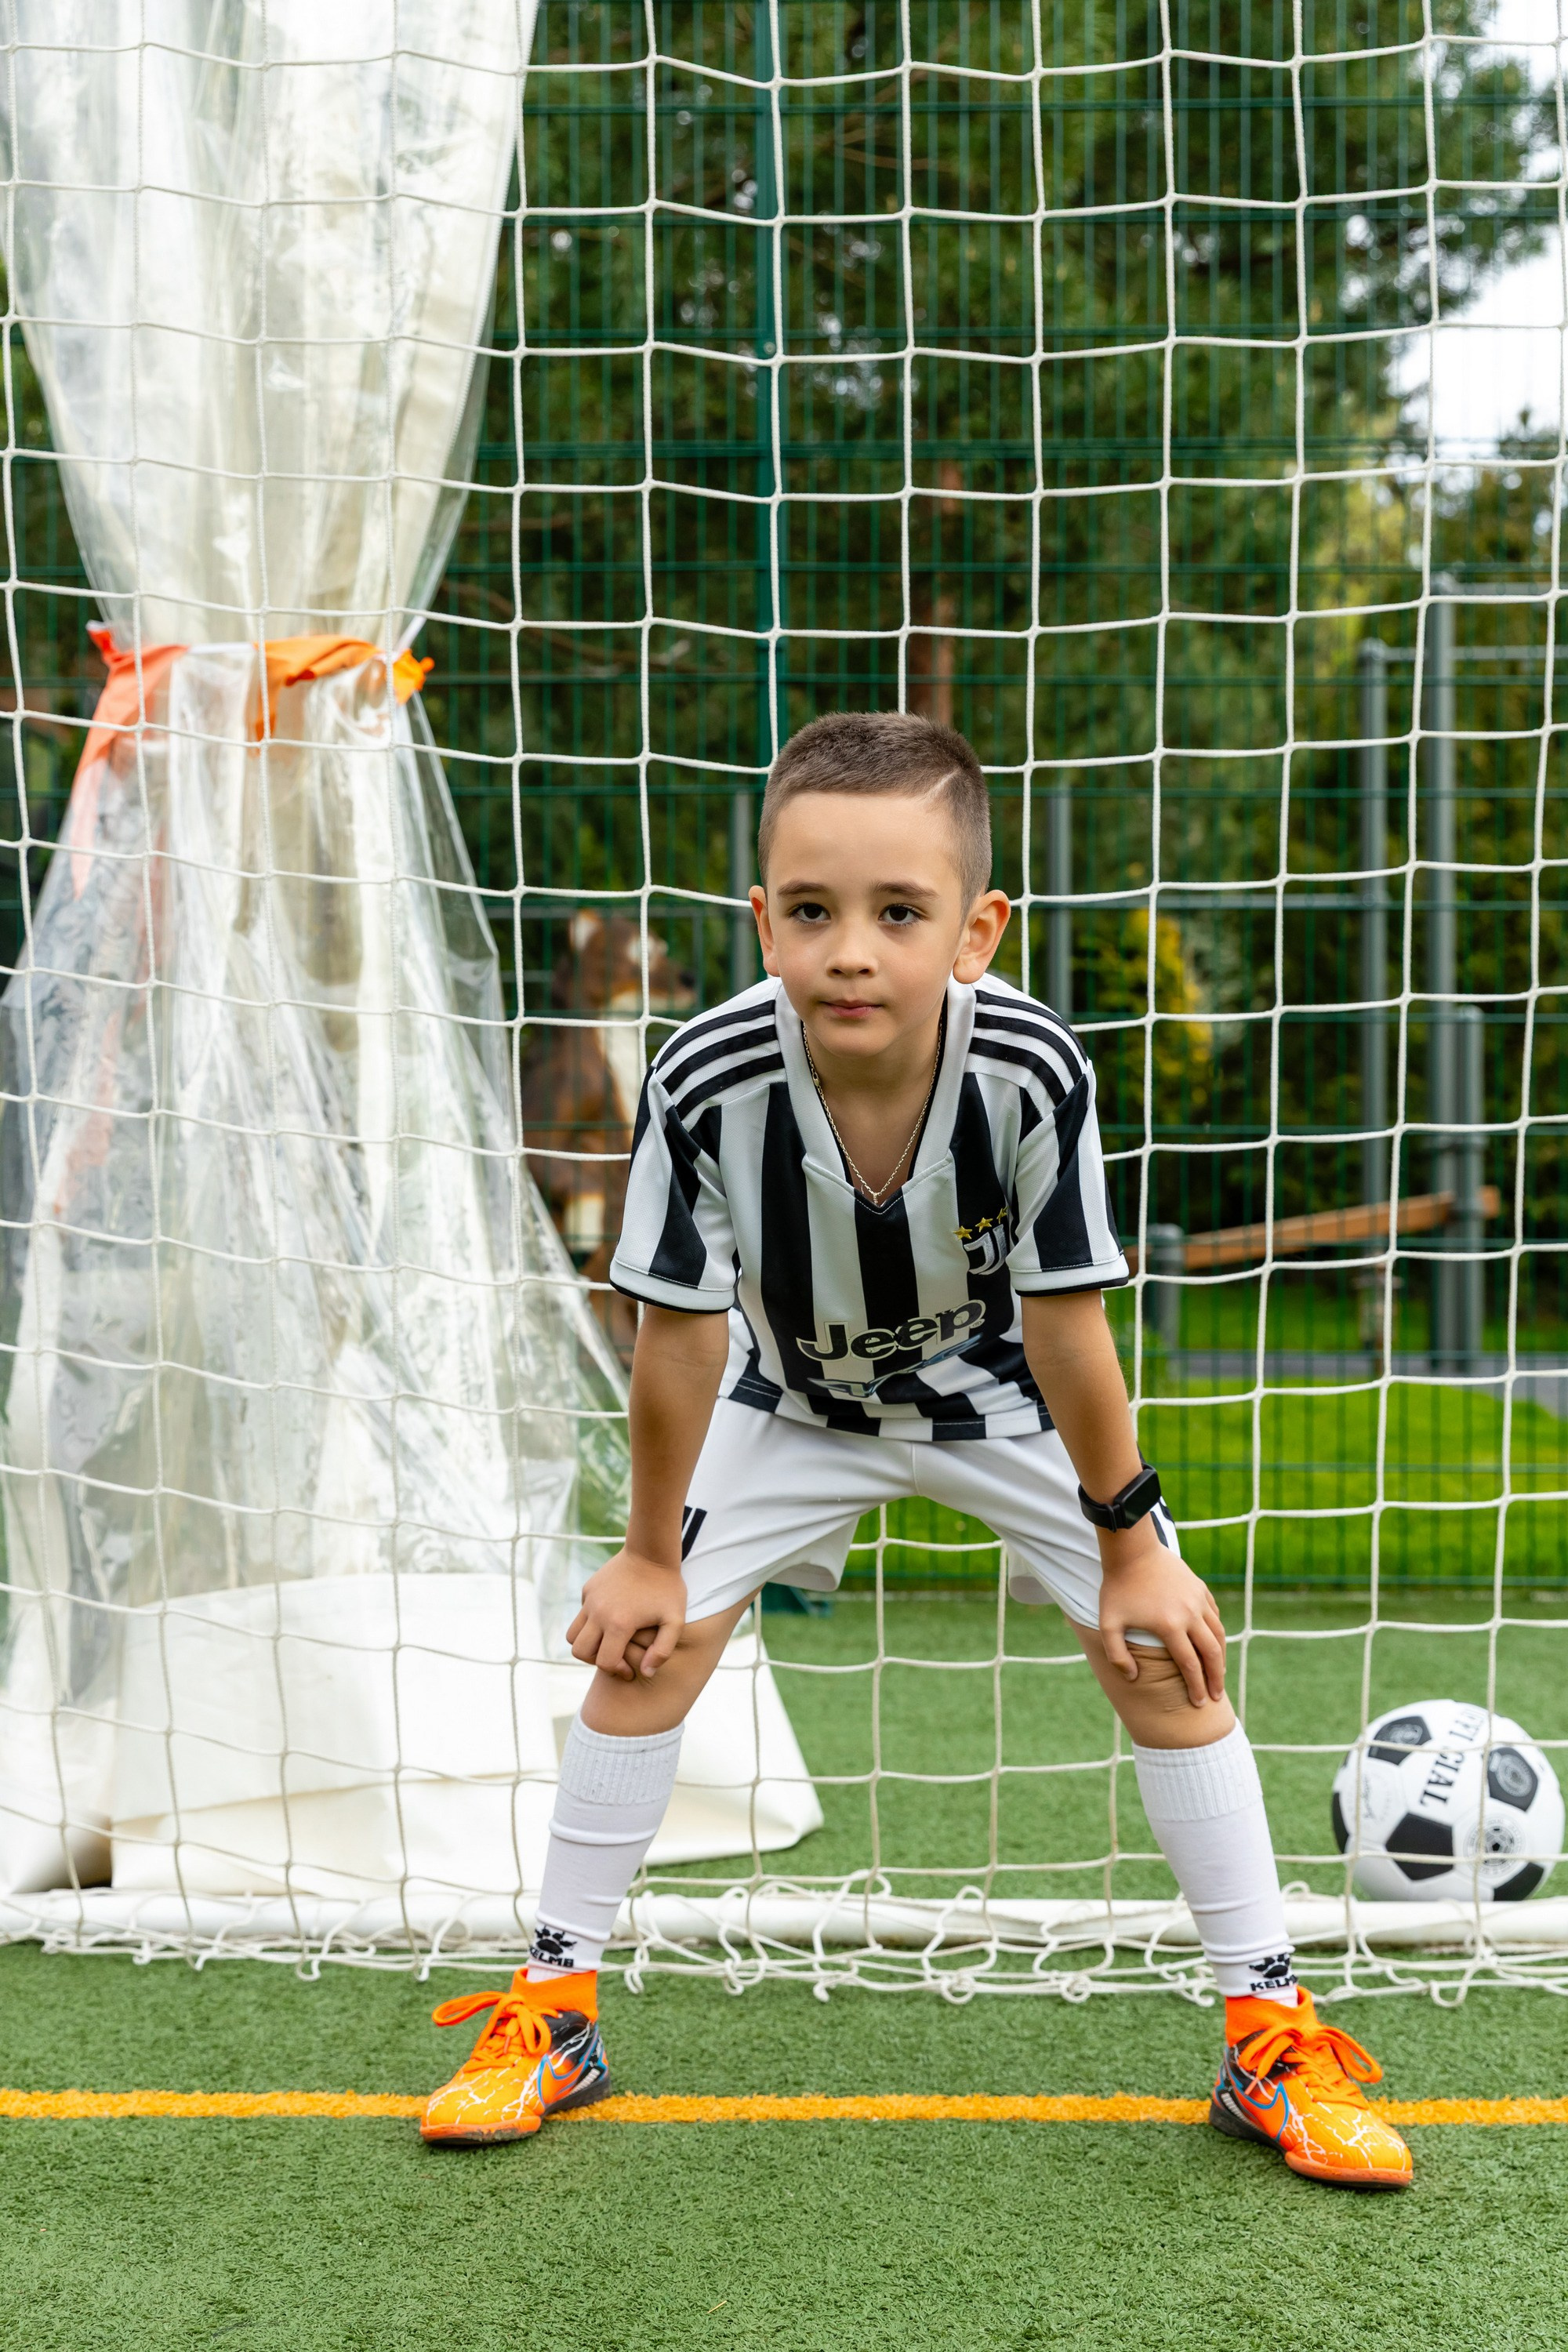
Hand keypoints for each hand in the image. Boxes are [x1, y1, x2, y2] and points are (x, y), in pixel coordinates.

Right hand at [568, 1547, 685, 1681]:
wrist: (651, 1551)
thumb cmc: (668, 1587)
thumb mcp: (675, 1620)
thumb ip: (663, 1651)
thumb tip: (646, 1672)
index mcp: (619, 1623)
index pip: (604, 1662)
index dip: (617, 1671)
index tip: (630, 1670)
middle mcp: (599, 1613)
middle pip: (580, 1652)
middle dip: (596, 1661)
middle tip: (615, 1658)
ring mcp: (590, 1599)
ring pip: (572, 1635)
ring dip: (586, 1644)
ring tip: (607, 1643)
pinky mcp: (588, 1589)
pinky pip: (581, 1614)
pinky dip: (590, 1623)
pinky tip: (612, 1617)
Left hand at [1097, 1523, 1225, 1707]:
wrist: (1132, 1549)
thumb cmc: (1117, 1588)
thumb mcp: (1107, 1624)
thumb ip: (1117, 1655)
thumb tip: (1133, 1677)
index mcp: (1169, 1626)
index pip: (1190, 1665)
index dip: (1196, 1687)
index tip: (1199, 1703)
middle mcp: (1189, 1614)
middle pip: (1211, 1654)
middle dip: (1216, 1679)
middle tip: (1216, 1696)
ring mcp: (1198, 1599)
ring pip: (1218, 1634)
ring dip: (1221, 1657)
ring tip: (1219, 1674)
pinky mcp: (1200, 1588)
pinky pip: (1214, 1615)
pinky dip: (1217, 1632)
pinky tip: (1214, 1643)